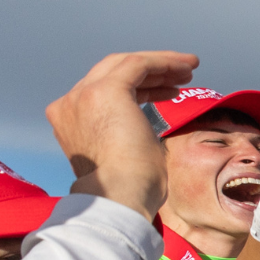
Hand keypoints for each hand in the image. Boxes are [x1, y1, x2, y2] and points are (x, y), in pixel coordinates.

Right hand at [46, 50, 198, 217]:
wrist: (120, 198)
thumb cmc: (130, 191)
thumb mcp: (123, 156)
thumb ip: (124, 136)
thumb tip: (141, 134)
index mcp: (70, 121)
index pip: (103, 92)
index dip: (139, 89)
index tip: (167, 92)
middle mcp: (71, 104)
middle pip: (112, 73)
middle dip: (149, 73)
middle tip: (180, 76)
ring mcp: (84, 95)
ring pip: (125, 65)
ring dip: (160, 65)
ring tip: (189, 69)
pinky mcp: (106, 90)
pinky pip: (138, 64)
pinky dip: (164, 62)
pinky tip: (186, 65)